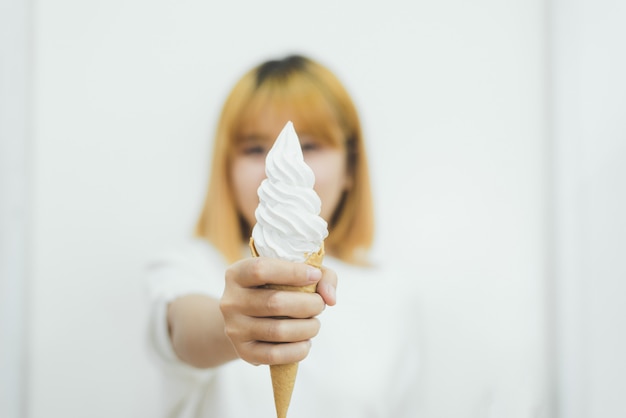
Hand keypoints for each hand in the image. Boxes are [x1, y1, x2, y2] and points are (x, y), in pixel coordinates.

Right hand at [220, 257, 336, 365]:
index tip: (315, 276)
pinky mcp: (243, 351)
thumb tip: (330, 297)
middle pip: (274, 303)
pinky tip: (306, 342)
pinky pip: (274, 355)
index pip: (261, 269)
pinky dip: (298, 350)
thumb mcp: (293, 273)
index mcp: (237, 274)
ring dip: (307, 328)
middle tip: (319, 305)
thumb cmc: (276, 289)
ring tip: (314, 324)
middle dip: (308, 304)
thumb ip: (321, 275)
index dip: (293, 272)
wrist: (247, 320)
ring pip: (277, 331)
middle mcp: (230, 300)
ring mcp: (234, 328)